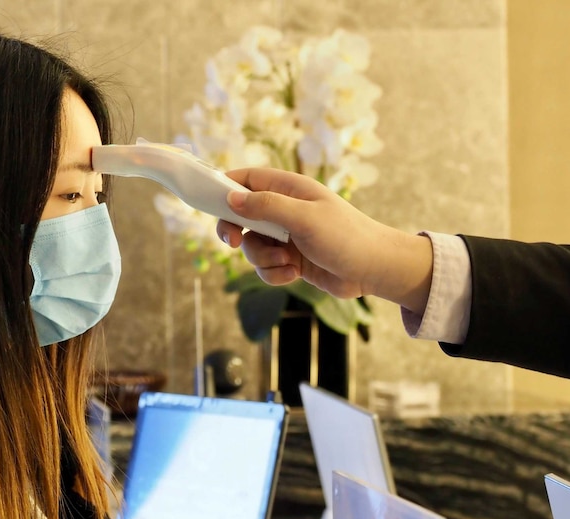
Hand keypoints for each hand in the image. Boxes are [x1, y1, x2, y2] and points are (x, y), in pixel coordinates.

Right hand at [218, 168, 433, 314]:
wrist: (375, 270)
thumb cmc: (346, 237)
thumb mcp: (304, 219)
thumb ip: (266, 207)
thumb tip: (231, 199)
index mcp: (289, 189)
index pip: (247, 179)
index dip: (225, 188)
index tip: (209, 204)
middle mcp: (285, 209)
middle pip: (241, 215)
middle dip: (236, 231)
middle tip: (234, 243)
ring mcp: (286, 235)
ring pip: (252, 246)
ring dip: (263, 259)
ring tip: (287, 263)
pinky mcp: (290, 259)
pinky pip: (265, 266)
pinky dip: (274, 273)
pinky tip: (294, 274)